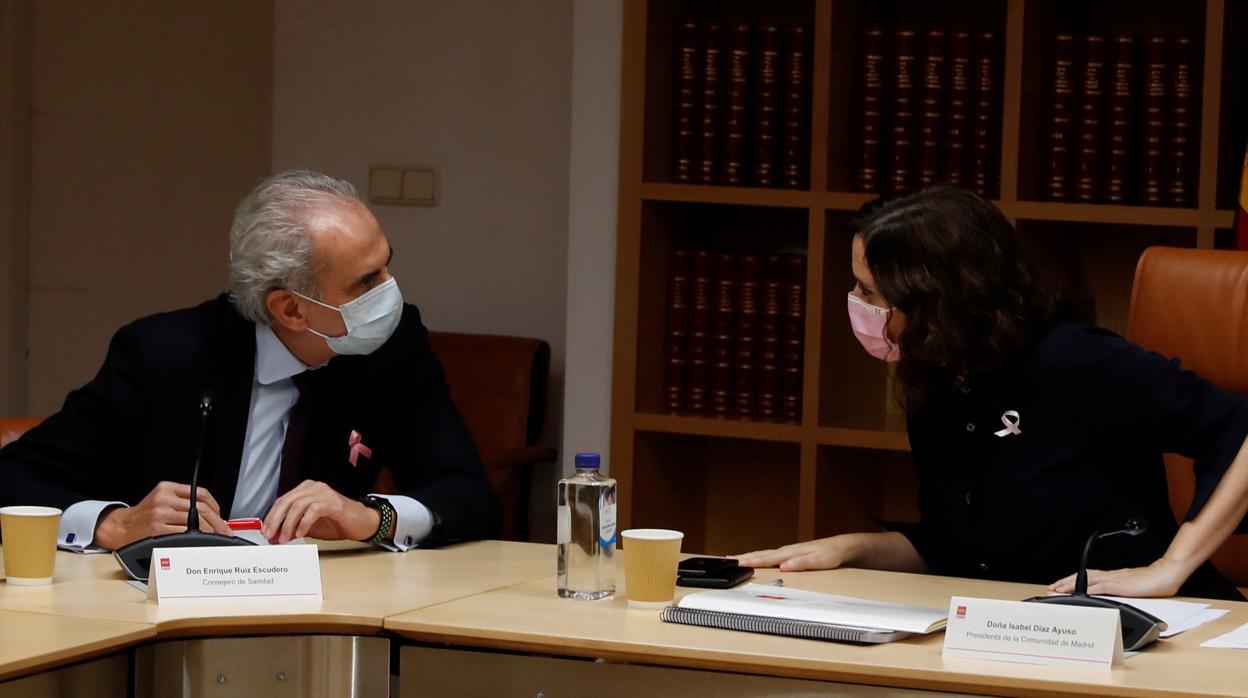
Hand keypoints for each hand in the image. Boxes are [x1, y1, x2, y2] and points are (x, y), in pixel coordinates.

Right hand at [94, 481, 230, 549]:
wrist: (120, 527)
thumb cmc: (144, 516)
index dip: (216, 506)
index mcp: (167, 488)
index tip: (221, 517)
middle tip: (225, 531)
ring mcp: (161, 513)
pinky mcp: (158, 529)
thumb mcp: (161, 500)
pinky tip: (200, 541)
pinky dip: (196, 538)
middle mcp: (164, 498)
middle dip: (218, 522)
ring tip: (216, 538)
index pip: (200, 493)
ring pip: (195, 521)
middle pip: (201, 508)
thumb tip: (211, 515)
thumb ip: (182, 502)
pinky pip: (184, 533)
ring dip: (210, 532)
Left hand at [261, 480, 380, 543]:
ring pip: (298, 505)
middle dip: (276, 520)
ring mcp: (324, 493)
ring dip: (288, 524)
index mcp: (306, 490)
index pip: (282, 500)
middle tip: (271, 535)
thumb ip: (292, 528)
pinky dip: (304, 523)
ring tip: (285, 538)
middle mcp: (314, 488)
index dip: (271, 516)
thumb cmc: (336, 522)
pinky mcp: (334, 502)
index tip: (265, 531)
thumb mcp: (309, 526)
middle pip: (287, 501)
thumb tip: (274, 536)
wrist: (361, 523)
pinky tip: (301, 533)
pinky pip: (313, 510)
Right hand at [730, 536, 852, 571]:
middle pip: (760, 554)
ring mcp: (787, 552)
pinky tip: (755, 558)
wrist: (841, 547)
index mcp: (790, 553)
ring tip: (733, 558)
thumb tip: (784, 566)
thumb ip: (802, 564)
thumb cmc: (830, 554)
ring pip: (762, 554)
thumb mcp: (819, 561)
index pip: (766, 558)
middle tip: (726, 560)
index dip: (750, 561)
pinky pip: (769, 555)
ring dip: (748, 556)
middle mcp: (786, 551)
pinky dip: (758, 557)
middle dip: (742, 557)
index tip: (735, 562)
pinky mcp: (789, 554)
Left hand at [1048, 558, 1189, 597]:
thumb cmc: (1153, 581)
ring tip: (1058, 589)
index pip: (1088, 576)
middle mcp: (1111, 575)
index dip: (1073, 580)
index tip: (1060, 585)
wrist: (1166, 574)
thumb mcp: (1132, 587)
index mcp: (1113, 576)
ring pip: (1087, 580)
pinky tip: (1079, 592)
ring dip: (1071, 584)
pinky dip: (1088, 589)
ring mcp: (1114, 579)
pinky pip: (1100, 586)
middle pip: (1082, 576)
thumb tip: (1112, 595)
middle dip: (1065, 582)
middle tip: (1052, 587)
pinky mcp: (1120, 585)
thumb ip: (1121, 589)